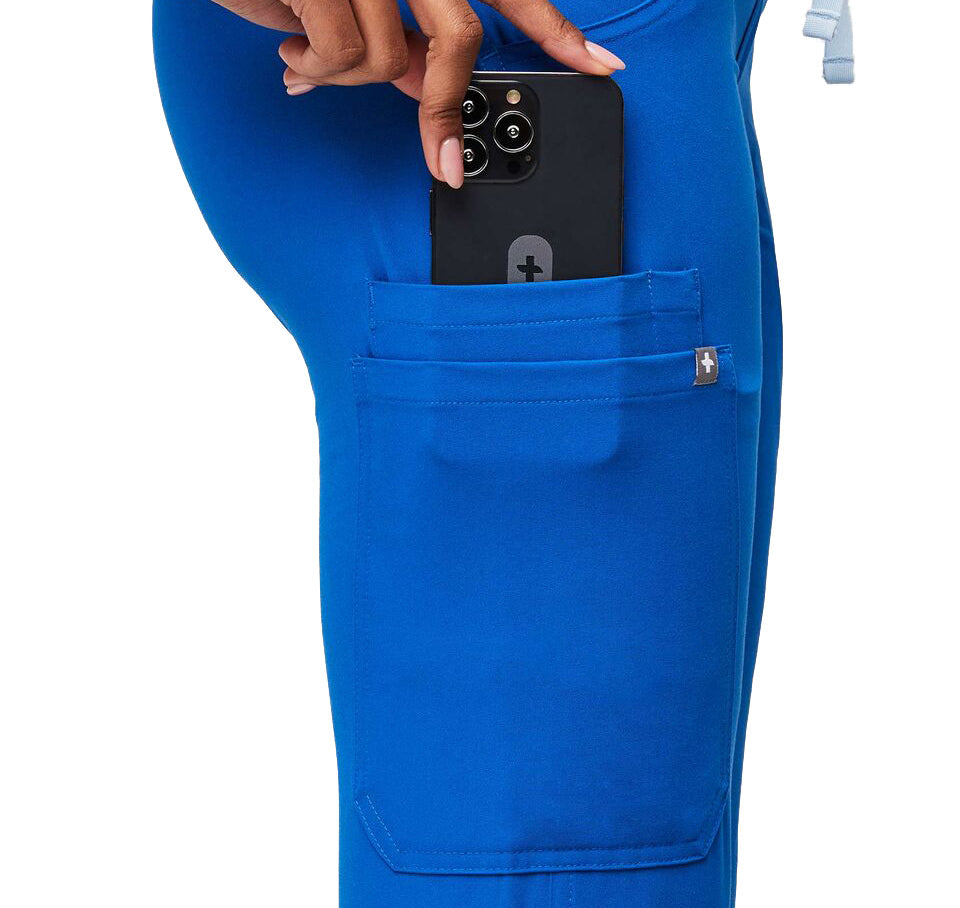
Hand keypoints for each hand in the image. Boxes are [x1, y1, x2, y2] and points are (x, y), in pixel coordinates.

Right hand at [212, 0, 624, 187]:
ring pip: (391, 59)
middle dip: (446, 111)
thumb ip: (399, 35)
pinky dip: (318, 70)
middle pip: (461, 37)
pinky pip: (345, 57)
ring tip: (306, 60)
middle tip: (441, 165)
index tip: (599, 67)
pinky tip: (291, 53)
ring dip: (346, 79)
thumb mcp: (351, 1)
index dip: (556, 29)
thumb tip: (429, 86)